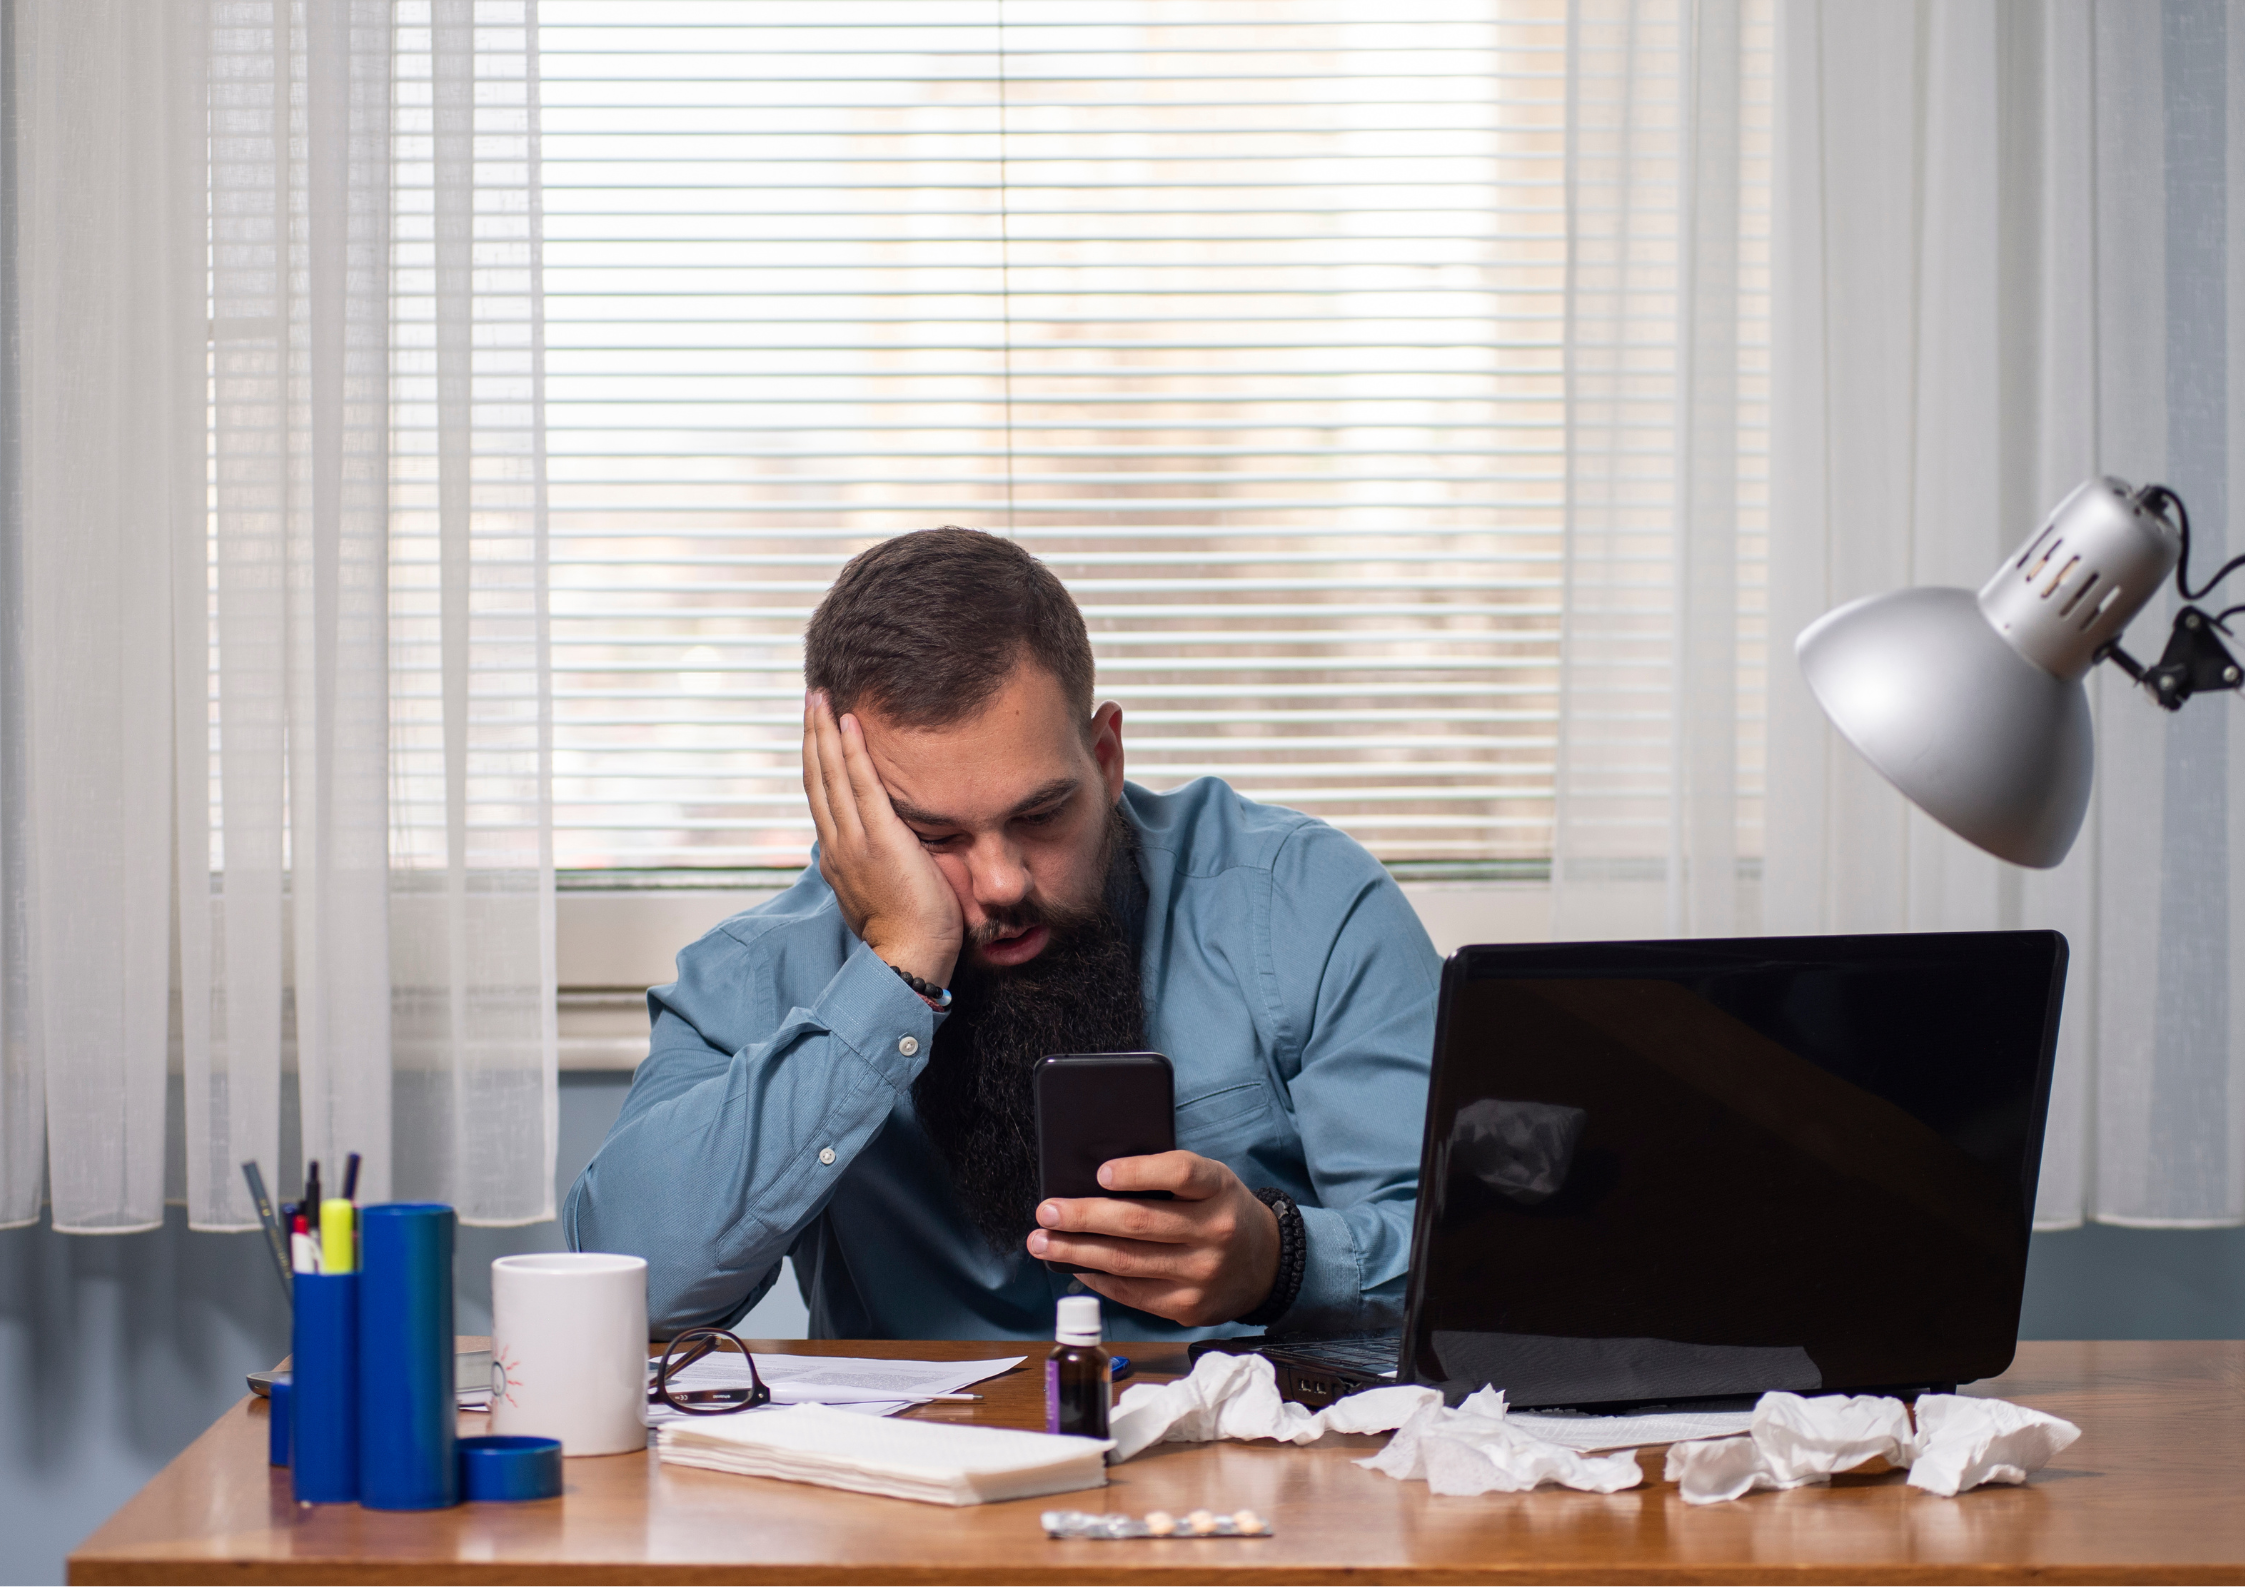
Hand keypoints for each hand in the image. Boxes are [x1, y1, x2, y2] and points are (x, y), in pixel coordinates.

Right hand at [802, 691, 962, 987]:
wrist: (909, 961)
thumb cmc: (909, 935)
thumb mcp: (883, 893)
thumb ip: (877, 865)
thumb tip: (886, 848)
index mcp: (837, 857)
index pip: (822, 798)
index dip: (817, 760)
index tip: (816, 730)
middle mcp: (837, 845)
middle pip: (817, 778)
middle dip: (812, 735)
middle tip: (812, 697)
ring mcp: (854, 841)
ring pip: (830, 775)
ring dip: (825, 732)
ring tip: (822, 697)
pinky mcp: (879, 839)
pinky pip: (862, 785)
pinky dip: (853, 752)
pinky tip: (850, 723)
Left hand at [1026, 1152, 1280, 1327]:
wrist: (1266, 1265)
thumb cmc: (1222, 1210)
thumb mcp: (1212, 1181)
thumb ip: (1168, 1178)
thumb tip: (1096, 1183)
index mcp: (1219, 1189)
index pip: (1180, 1174)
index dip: (1138, 1172)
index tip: (1100, 1173)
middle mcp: (1213, 1232)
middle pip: (1139, 1223)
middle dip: (1084, 1217)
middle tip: (1047, 1211)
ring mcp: (1200, 1274)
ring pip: (1127, 1261)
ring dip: (1077, 1251)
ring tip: (1043, 1241)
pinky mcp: (1187, 1306)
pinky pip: (1132, 1292)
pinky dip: (1097, 1277)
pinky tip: (1075, 1264)